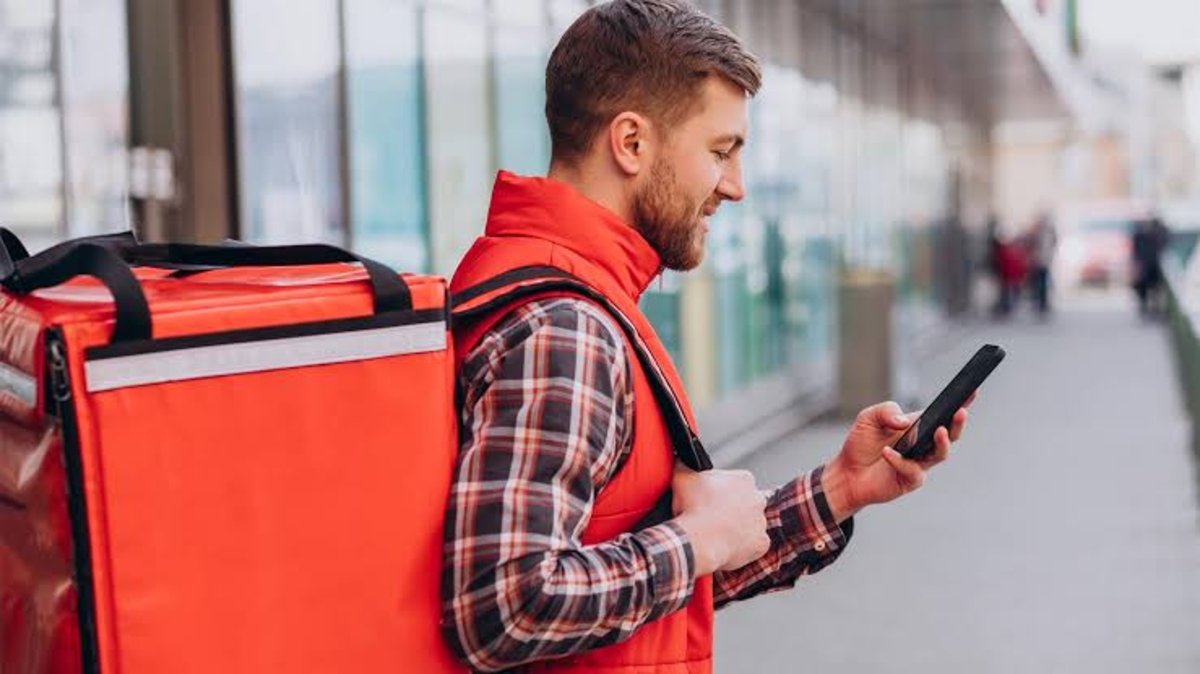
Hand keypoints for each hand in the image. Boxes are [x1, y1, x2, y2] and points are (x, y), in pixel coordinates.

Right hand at [671, 463, 769, 574]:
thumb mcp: (682, 476)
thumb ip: (684, 464)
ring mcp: (761, 522)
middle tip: (712, 516)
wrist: (698, 540)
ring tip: (716, 534)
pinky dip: (742, 547)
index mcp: (744, 479)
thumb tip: (679, 458)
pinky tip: (726, 545)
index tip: (709, 498)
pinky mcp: (762, 544)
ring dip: (737, 528)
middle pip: (746, 503)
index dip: (720, 491)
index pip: (735, 482)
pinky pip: (753, 545)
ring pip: (750, 524)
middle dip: (732, 509)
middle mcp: (758, 499)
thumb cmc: (692, 507)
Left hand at [823, 395, 972, 521]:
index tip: (972, 391)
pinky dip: (900, 461)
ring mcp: (919, 463)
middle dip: (957, 423)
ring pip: (940, 454)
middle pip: (950, 434)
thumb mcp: (868, 418)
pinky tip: (887, 453)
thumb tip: (905, 421)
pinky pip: (912, 470)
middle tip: (960, 412)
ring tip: (940, 431)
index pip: (942, 413)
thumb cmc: (860, 444)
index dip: (960, 402)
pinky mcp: (910, 480)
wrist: (846, 473)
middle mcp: (923, 444)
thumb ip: (886, 411)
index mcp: (917, 425)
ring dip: (942, 442)